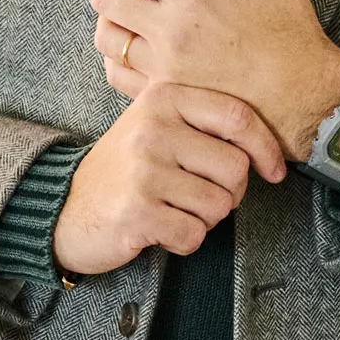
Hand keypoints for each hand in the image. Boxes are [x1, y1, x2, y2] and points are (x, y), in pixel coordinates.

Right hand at [51, 80, 287, 276]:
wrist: (65, 205)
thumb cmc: (126, 168)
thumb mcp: (158, 125)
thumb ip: (203, 122)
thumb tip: (267, 145)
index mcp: (164, 99)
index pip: (238, 116)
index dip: (266, 148)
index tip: (274, 171)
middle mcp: (154, 128)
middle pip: (235, 168)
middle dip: (230, 193)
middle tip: (201, 197)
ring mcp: (144, 170)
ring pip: (219, 206)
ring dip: (205, 219)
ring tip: (175, 210)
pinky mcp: (138, 211)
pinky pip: (195, 235)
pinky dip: (184, 240)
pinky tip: (161, 228)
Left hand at [90, 0, 339, 162]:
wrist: (306, 97)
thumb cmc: (294, 32)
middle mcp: (171, 31)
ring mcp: (163, 69)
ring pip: (105, 36)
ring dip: (107, 16)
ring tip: (123, 9)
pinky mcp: (165, 97)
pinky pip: (118, 75)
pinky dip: (116, 55)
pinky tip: (133, 45)